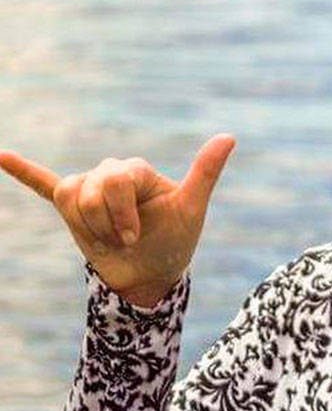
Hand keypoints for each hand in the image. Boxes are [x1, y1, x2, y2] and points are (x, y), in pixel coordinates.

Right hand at [0, 134, 234, 306]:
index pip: (115, 180)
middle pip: (90, 189)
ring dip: (87, 228)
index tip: (136, 236)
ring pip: (70, 196)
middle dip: (105, 223)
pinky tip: (1, 156)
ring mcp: (91, 189)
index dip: (122, 215)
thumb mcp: (191, 208)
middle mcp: (112, 172)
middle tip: (124, 240)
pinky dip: (24, 172)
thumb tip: (229, 136)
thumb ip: (205, 172)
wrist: (149, 274)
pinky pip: (45, 185)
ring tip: (108, 238)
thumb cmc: (174, 241)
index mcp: (137, 171)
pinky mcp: (73, 207)